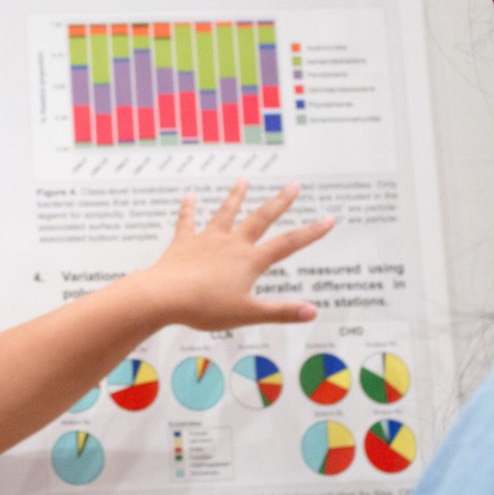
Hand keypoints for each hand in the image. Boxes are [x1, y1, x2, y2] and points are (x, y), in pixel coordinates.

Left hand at [142, 179, 332, 330]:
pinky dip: (188, 209)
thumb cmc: (205, 308)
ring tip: (243, 181)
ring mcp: (207, 240)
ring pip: (225, 213)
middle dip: (279, 202)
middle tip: (293, 185)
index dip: (311, 233)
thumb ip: (281, 311)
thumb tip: (313, 312)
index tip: (329, 219)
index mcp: (250, 261)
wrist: (164, 296)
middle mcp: (231, 244)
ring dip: (235, 197)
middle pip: (260, 219)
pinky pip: (187, 222)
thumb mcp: (248, 313)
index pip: (287, 244)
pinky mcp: (183, 243)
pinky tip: (188, 196)